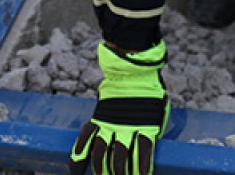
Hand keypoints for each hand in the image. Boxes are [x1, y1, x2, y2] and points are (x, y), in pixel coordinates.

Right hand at [70, 40, 169, 174]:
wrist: (133, 70)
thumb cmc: (150, 91)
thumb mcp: (159, 111)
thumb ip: (154, 129)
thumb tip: (152, 147)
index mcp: (145, 124)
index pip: (143, 153)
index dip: (143, 168)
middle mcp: (126, 126)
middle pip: (121, 158)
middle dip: (120, 174)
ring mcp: (110, 122)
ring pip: (102, 153)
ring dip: (101, 170)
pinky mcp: (98, 118)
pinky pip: (86, 139)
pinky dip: (79, 156)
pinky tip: (75, 172)